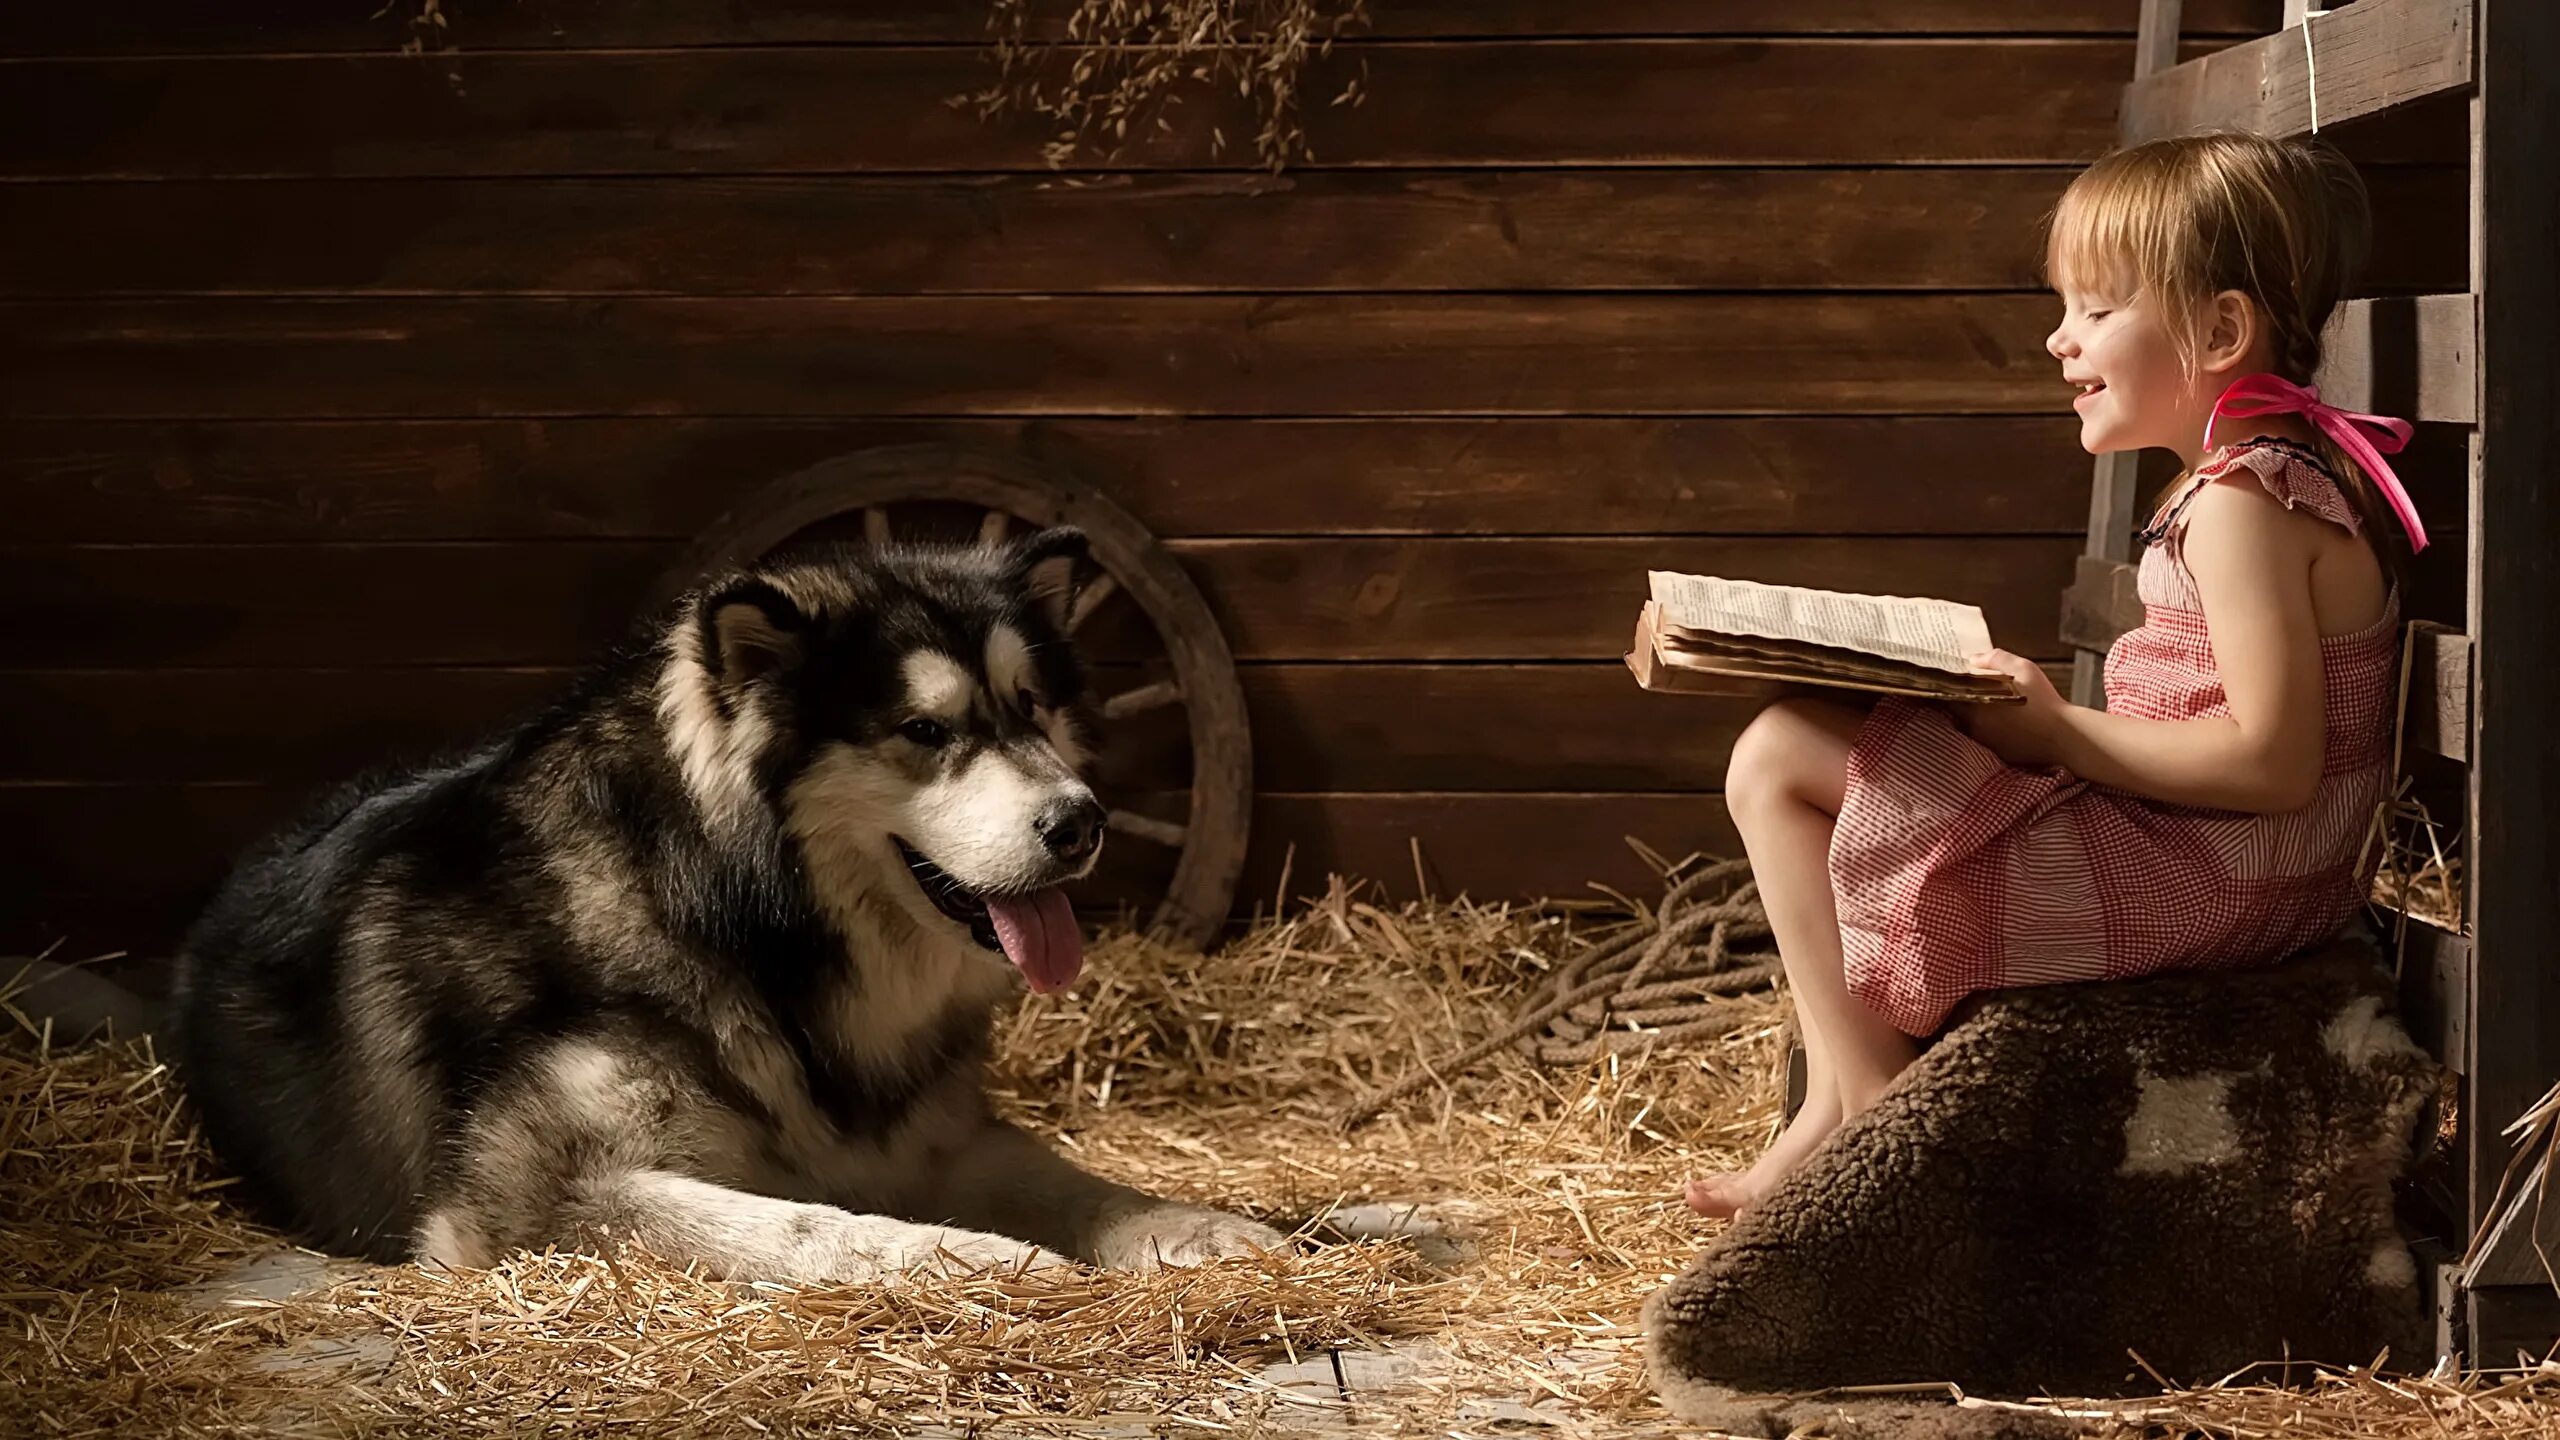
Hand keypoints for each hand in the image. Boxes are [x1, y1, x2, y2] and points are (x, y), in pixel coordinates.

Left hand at [1955, 648, 2068, 767]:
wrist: (2065, 736)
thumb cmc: (2046, 701)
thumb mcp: (2024, 669)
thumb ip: (1996, 659)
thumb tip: (1973, 658)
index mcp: (1977, 706)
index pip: (1948, 696)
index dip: (1949, 687)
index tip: (1954, 680)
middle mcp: (1976, 727)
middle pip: (1958, 712)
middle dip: (1962, 701)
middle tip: (1973, 690)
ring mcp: (1987, 743)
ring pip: (1971, 727)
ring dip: (1976, 717)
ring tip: (1991, 706)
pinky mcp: (1999, 754)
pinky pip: (1987, 740)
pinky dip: (1991, 731)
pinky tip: (2004, 723)